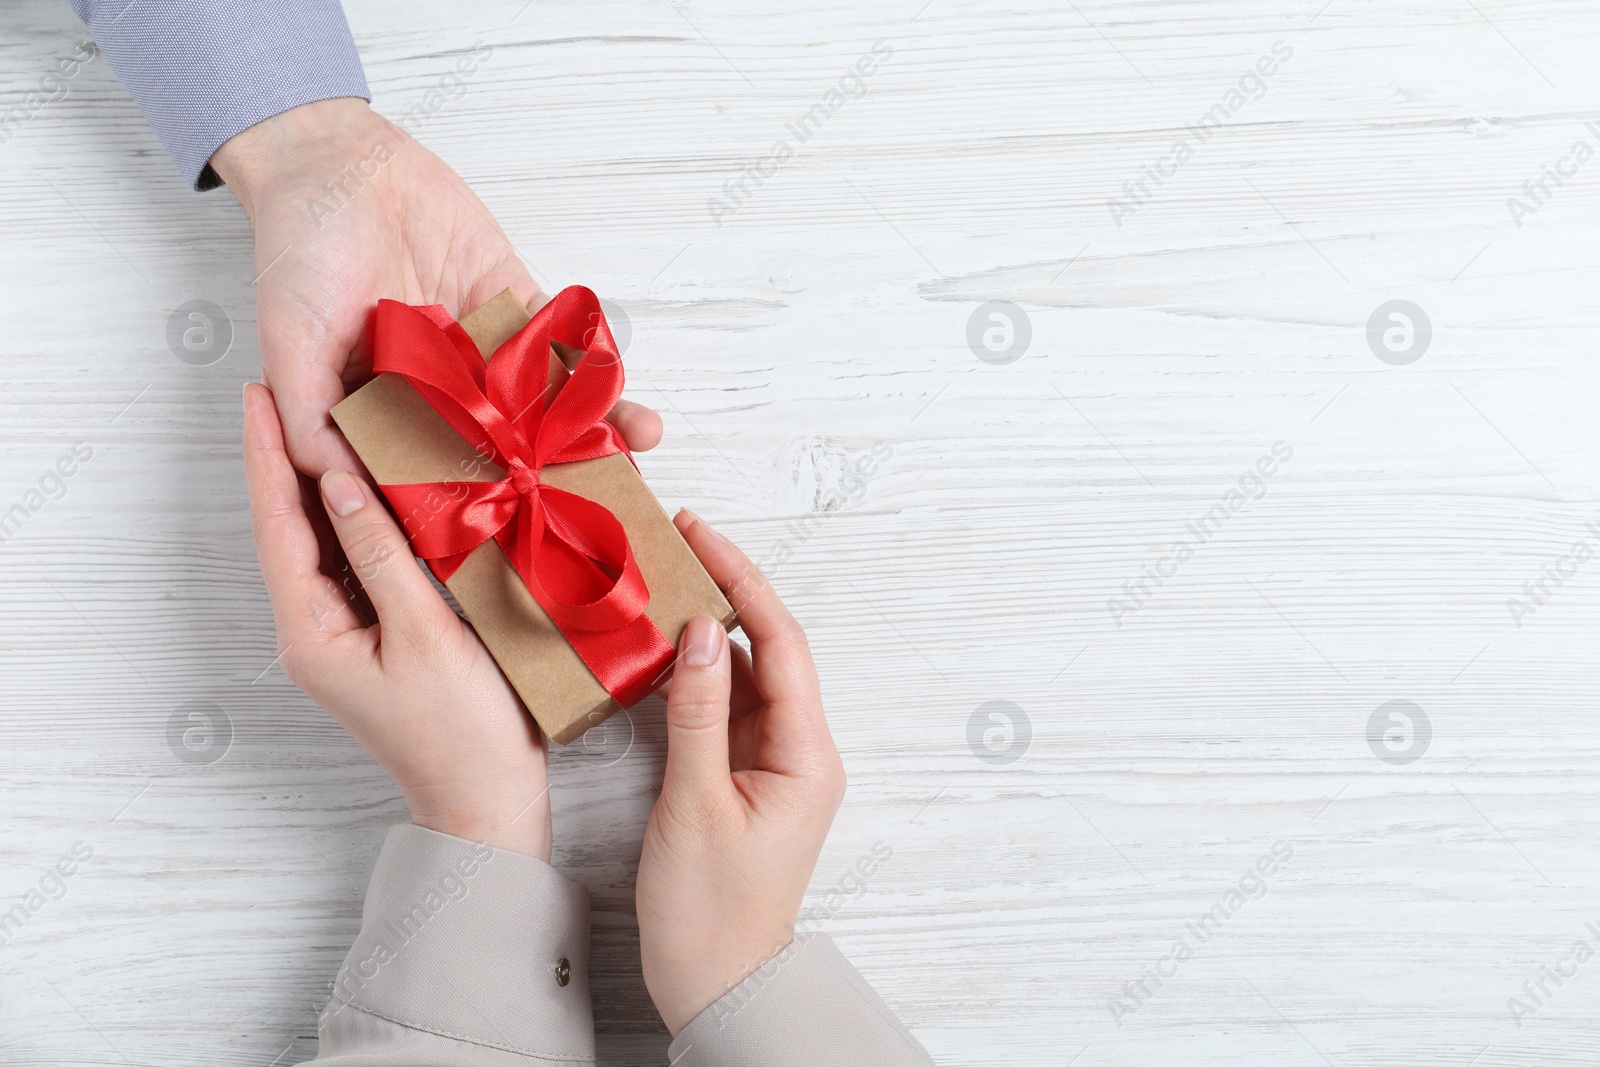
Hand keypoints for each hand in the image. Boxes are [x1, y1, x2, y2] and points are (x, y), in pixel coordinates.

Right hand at [213, 98, 661, 478]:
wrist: (335, 160)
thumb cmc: (297, 254)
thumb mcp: (289, 348)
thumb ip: (315, 422)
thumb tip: (344, 492)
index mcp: (385, 416)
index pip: (434, 480)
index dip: (476, 515)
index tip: (521, 552)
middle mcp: (441, 393)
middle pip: (504, 452)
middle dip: (554, 481)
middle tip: (608, 510)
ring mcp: (482, 351)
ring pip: (544, 403)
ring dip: (593, 427)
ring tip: (638, 449)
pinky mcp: (512, 303)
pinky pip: (561, 343)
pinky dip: (596, 366)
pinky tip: (629, 394)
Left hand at [243, 382, 551, 859]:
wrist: (487, 804)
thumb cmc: (463, 733)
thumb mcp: (426, 636)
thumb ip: (384, 555)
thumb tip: (343, 482)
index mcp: (311, 633)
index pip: (279, 526)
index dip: (268, 456)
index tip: (260, 394)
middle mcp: (316, 630)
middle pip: (292, 527)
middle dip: (287, 456)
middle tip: (286, 388)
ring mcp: (345, 633)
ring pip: (325, 540)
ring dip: (324, 481)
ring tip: (329, 417)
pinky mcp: (379, 634)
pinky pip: (360, 560)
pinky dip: (363, 514)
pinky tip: (378, 481)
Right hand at [636, 510, 846, 1034]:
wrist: (716, 983)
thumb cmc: (709, 910)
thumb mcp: (694, 802)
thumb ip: (698, 712)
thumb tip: (701, 632)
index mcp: (806, 754)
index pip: (782, 643)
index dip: (742, 582)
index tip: (702, 536)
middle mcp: (801, 751)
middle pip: (770, 650)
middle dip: (727, 593)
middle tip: (679, 543)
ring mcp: (774, 764)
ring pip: (747, 676)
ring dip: (710, 632)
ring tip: (666, 582)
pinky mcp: (746, 778)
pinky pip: (726, 709)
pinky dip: (698, 678)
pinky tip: (664, 653)